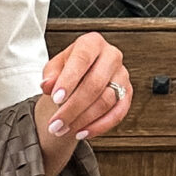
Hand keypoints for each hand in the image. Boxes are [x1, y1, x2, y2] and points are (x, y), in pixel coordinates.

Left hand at [35, 31, 130, 175]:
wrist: (82, 77)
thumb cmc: (69, 69)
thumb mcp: (55, 68)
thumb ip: (50, 75)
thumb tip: (47, 85)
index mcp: (92, 43)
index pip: (82, 59)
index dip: (69, 80)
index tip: (56, 98)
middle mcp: (112, 56)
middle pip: (95, 84)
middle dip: (73, 107)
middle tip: (56, 123)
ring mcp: (122, 76)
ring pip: (106, 101)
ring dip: (83, 120)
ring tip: (64, 130)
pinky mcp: (128, 94)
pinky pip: (117, 114)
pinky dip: (99, 126)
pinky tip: (82, 132)